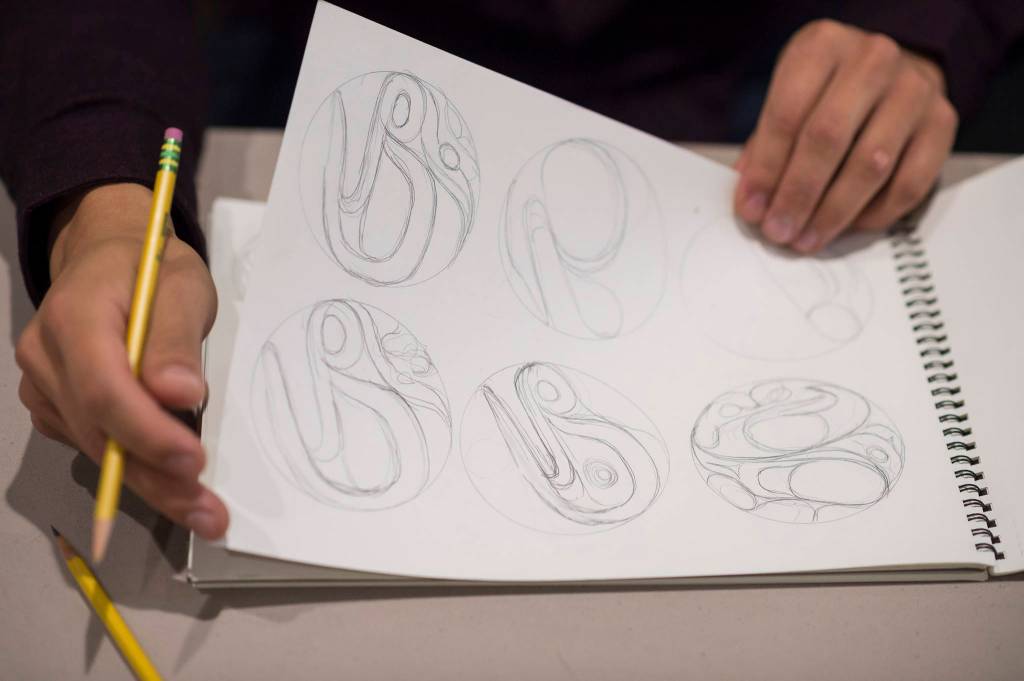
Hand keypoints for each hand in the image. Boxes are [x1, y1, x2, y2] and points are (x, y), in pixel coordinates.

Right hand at [15, 183, 227, 538]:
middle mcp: (46, 355)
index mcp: (76, 317)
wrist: (109, 256)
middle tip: (208, 513)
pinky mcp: (53, 404)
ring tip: (202, 508)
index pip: (104, 390)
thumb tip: (178, 395)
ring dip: (150, 483)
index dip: (146, 432)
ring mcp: (43, 383)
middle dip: (156, 478)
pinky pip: (93, 443)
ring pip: (96, 446)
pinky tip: (171, 478)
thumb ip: (176, 338)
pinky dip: (133, 465)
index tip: (193, 462)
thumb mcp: (182, 287)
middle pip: (99, 431)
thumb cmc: (152, 267)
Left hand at [734, 19, 957, 252]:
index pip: (788, 114)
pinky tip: (848, 227)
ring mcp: (914, 90)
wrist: (891, 71)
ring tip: (806, 239)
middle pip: (828, 138)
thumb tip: (754, 203)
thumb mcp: (789, 98)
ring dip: (833, 212)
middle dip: (798, 194)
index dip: (766, 168)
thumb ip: (767, 146)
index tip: (751, 208)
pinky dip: (875, 214)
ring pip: (871, 165)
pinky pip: (910, 183)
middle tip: (778, 230)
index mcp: (823, 47)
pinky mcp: (943, 123)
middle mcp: (873, 60)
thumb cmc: (826, 91)